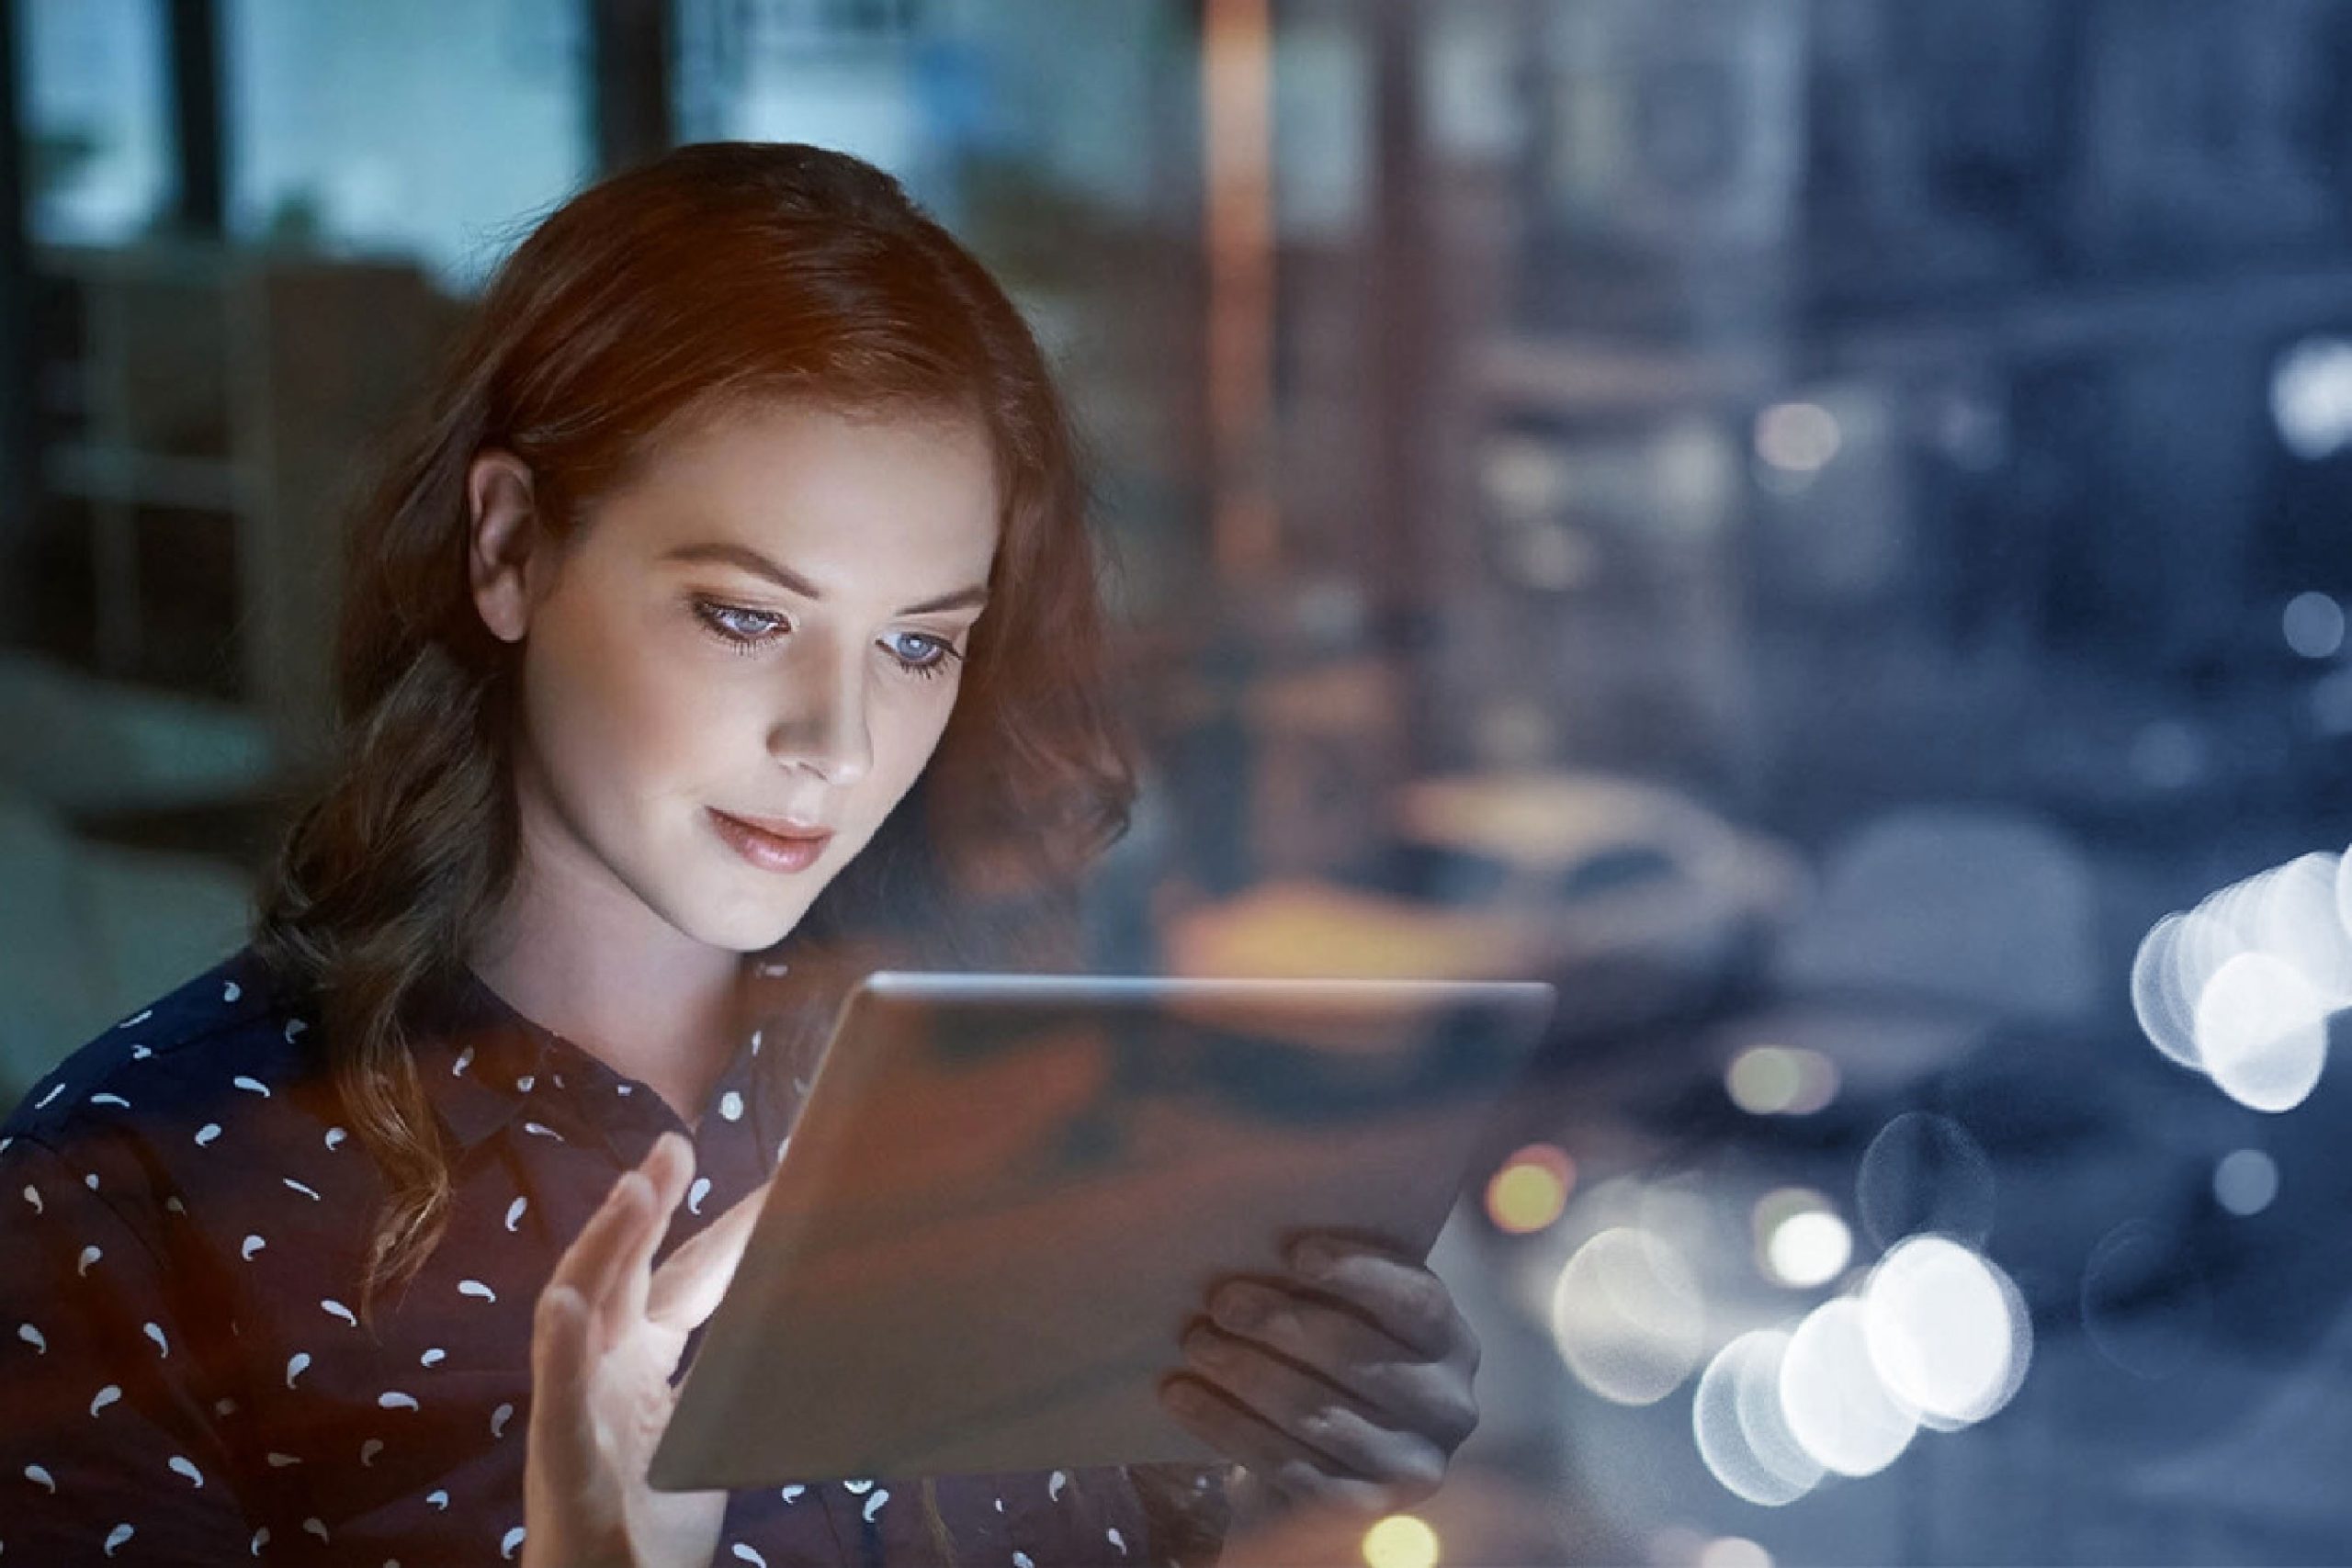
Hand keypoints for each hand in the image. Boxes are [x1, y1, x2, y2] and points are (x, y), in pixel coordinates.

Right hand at [523, 1134, 766, 1567]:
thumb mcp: (707, 1432)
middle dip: (647, 1206)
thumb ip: (732, 1373)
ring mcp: (578, 1415)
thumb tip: (799, 1318)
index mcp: (640, 1366)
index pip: (686, 1280)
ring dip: (605, 1249)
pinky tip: (565, 1304)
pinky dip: (561, 1352)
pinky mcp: (564, 1466)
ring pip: (581, 1315)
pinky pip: (560, 1404)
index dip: (724, 1230)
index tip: (773, 1178)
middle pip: (627, 1275)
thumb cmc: (652, 1525)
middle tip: (674, 1145)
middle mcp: (603, 1375)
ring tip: (632, 1190)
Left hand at [1156, 1235, 1480, 1521]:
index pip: (1417, 1300)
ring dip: (1246, 1374)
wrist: (1323, 1455)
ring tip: (1196, 1343)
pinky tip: (1182, 1395)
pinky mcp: (1361, 1510)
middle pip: (1359, 1357)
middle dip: (1282, 1324)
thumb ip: (1327, 1281)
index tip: (1296, 1251)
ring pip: (1318, 1414)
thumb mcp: (1348, 1313)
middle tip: (1221, 1301)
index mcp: (1452, 1342)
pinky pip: (1288, 1465)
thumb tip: (1258, 1236)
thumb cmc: (1330, 1356)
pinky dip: (1227, 1426)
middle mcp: (1449, 1407)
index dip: (1360, 1273)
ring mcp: (1410, 1466)